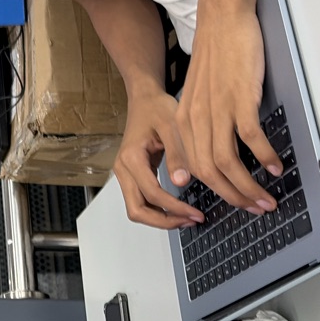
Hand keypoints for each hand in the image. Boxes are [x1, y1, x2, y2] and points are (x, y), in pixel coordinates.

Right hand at [114, 82, 201, 229]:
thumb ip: (177, 154)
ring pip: (137, 209)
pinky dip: (157, 210)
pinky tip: (177, 208)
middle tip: (191, 221)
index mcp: (131, 157)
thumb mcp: (172, 126)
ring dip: (160, 219)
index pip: (152, 194)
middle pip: (137, 210)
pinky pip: (140, 200)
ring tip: (186, 218)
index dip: (175, 208)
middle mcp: (122, 168)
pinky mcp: (131, 175)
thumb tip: (182, 182)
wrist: (144, 99)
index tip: (197, 213)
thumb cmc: (157, 108)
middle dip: (165, 221)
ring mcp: (124, 173)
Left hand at [176, 4, 281, 215]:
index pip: (195, 168)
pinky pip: (250, 138)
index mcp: (184, 120)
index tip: (233, 202)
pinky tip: (275, 166)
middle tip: (256, 208)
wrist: (222, 20)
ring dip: (249, 186)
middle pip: (210, 172)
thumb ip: (202, 123)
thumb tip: (215, 152)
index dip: (215, 191)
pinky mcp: (239, 98)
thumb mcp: (200, 94)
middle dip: (234, 197)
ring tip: (268, 198)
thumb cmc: (216, 56)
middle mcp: (196, 118)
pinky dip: (264, 156)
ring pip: (228, 162)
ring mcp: (217, 109)